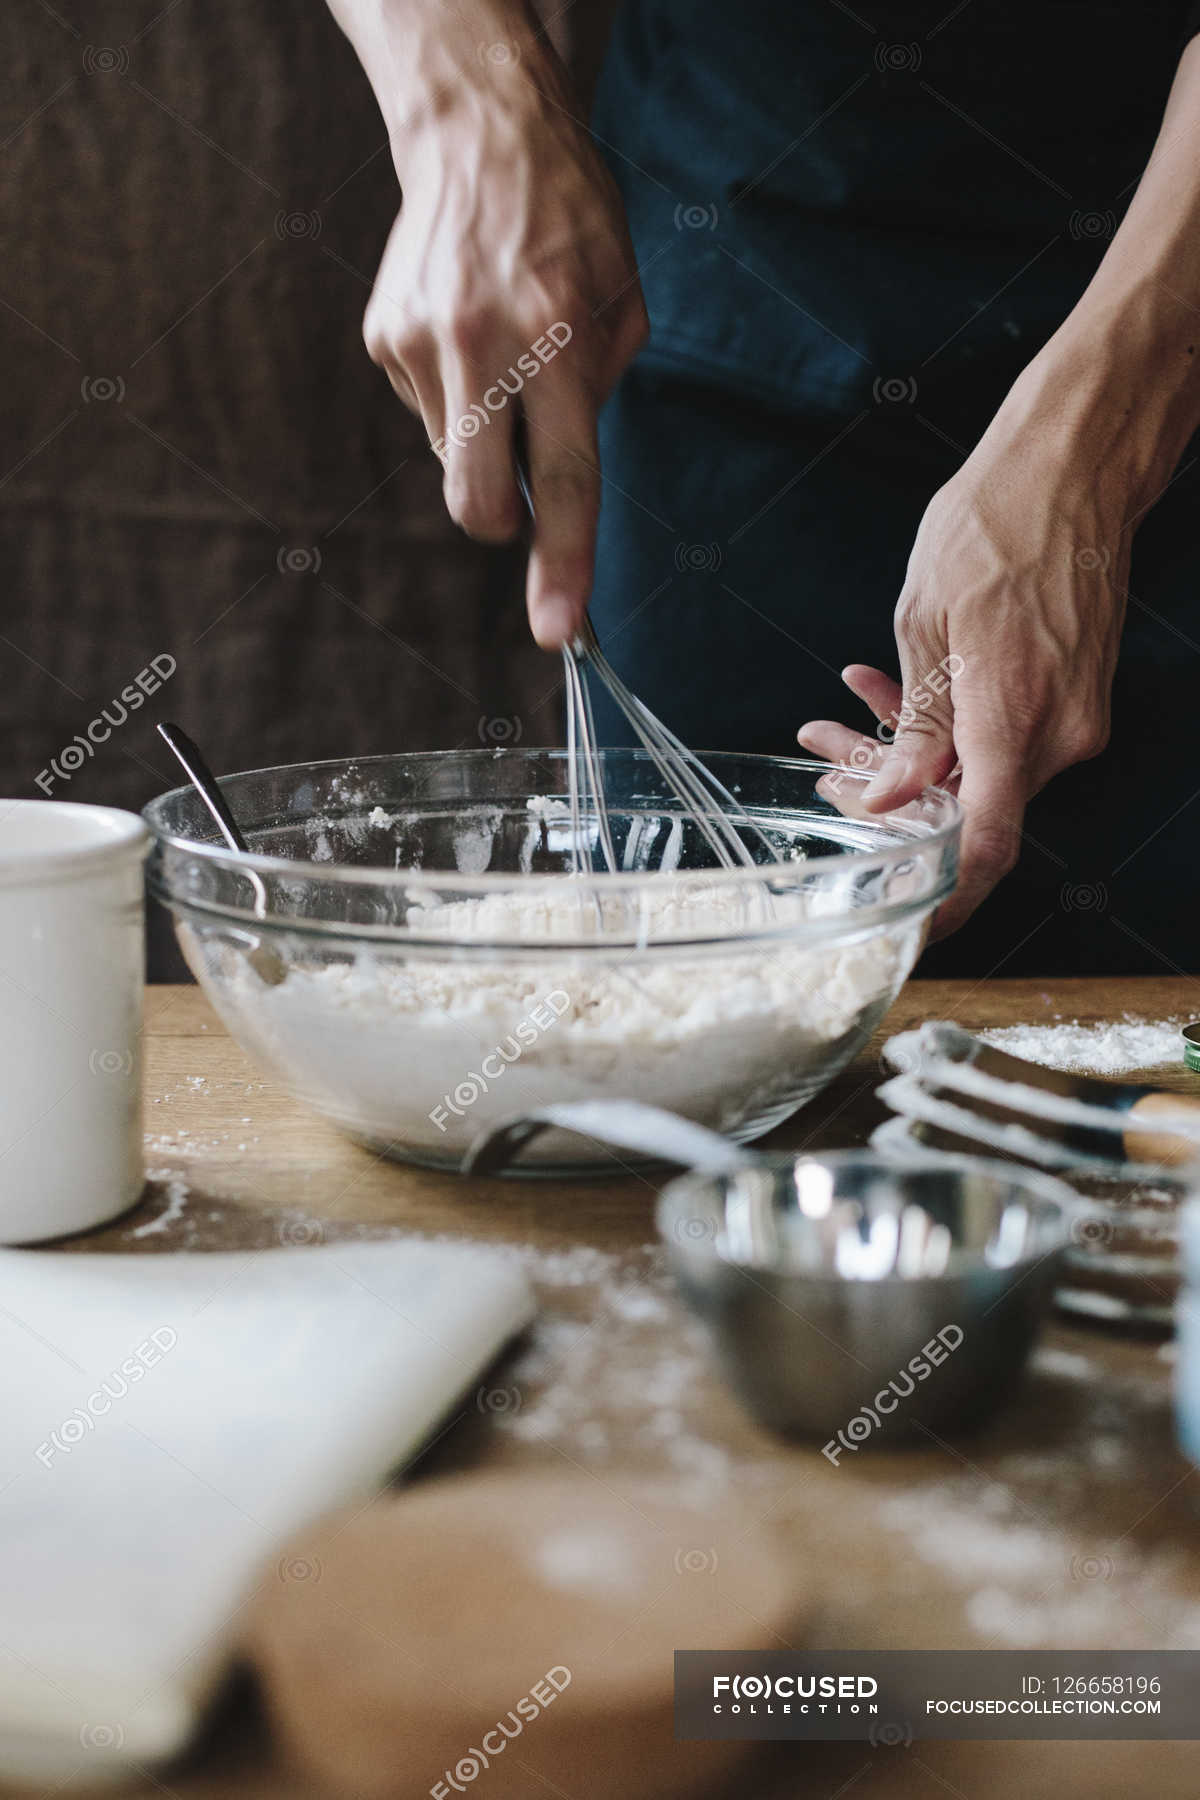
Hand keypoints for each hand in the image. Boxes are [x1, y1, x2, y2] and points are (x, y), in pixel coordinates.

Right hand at [360, 21, 645, 648]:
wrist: (481, 134)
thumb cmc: (571, 224)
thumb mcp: (624, 304)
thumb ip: (598, 398)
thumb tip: (558, 481)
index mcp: (559, 343)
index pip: (564, 479)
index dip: (561, 563)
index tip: (556, 631)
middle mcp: (482, 347)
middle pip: (474, 502)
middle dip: (499, 521)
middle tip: (521, 487)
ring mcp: (420, 344)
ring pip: (451, 457)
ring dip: (481, 433)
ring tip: (500, 353)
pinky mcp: (383, 338)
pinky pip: (425, 410)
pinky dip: (452, 394)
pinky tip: (466, 333)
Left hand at [798, 362, 1130, 935]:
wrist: (1078, 463)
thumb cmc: (998, 522)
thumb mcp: (925, 623)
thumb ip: (912, 726)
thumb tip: (890, 798)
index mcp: (1015, 722)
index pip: (983, 847)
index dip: (943, 900)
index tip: (905, 925)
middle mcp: (1058, 734)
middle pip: (962, 803)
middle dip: (884, 791)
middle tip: (821, 754)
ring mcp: (1074, 717)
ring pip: (974, 766)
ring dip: (905, 749)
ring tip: (838, 710)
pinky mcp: (1074, 697)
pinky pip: (1000, 733)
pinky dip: (945, 721)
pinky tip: (891, 688)